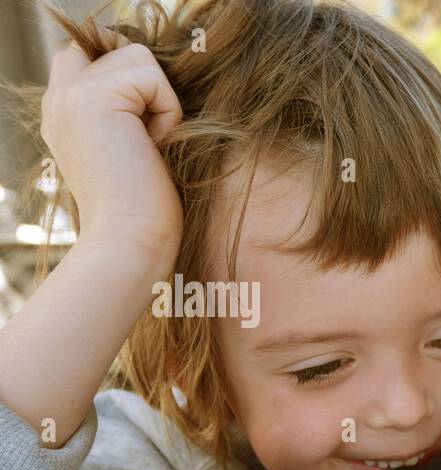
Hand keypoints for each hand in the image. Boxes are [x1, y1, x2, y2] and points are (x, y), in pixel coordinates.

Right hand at [40, 30, 182, 256]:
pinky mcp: (93, 96)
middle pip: (115, 45)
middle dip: (147, 79)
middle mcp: (59, 97)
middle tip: (148, 133)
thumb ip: (123, 111)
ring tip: (149, 145)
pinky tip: (153, 148)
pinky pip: (153, 76)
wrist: (129, 241)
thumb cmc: (143, 208)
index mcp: (62, 110)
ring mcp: (71, 93)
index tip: (144, 123)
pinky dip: (168, 113)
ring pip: (138, 55)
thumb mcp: (128, 149)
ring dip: (161, 102)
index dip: (130, 73)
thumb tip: (150, 80)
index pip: (90, 52)